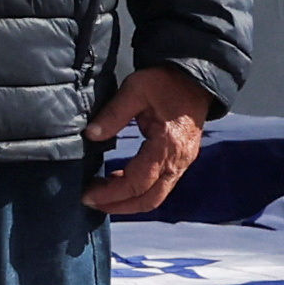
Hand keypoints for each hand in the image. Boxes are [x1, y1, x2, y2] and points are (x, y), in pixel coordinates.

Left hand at [85, 65, 219, 216]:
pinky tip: (119, 181)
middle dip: (119, 206)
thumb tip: (91, 135)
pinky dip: (139, 191)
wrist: (196, 78)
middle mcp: (178, 160)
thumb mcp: (136, 89)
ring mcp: (182, 162)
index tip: (87, 195)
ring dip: (129, 201)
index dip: (111, 194)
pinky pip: (161, 186)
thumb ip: (113, 114)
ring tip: (102, 196)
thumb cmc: (166, 82)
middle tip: (92, 202)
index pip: (137, 182)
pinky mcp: (181, 160)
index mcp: (167, 146)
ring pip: (156, 196)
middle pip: (149, 199)